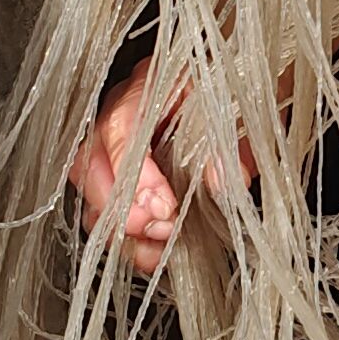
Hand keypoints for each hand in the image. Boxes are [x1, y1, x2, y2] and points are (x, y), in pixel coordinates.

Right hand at [67, 59, 249, 273]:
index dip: (136, 173)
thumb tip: (224, 183)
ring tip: (159, 248)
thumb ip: (230, 143)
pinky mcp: (127, 183)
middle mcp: (122, 117)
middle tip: (159, 229)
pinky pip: (109, 217)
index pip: (120, 126)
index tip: (165, 206)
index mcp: (148, 85)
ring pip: (94, 195)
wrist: (247, 89)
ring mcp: (118, 152)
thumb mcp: (241, 110)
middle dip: (121, 207)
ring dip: (122, 231)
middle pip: (90, 164)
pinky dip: (130, 241)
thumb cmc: (237, 92)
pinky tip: (156, 254)